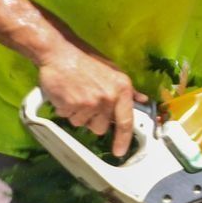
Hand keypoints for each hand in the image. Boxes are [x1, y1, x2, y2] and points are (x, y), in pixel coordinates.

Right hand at [37, 42, 145, 157]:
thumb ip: (127, 90)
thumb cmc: (86, 59)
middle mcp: (107, 98)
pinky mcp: (70, 105)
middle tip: (87, 101)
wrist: (60, 51)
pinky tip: (65, 93)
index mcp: (121, 89)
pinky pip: (67, 117)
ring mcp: (88, 103)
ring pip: (82, 124)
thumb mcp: (113, 71)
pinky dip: (64, 109)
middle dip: (93, 119)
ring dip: (77, 114)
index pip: (126, 121)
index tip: (119, 151)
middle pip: (100, 127)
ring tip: (75, 94)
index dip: (123, 140)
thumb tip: (141, 100)